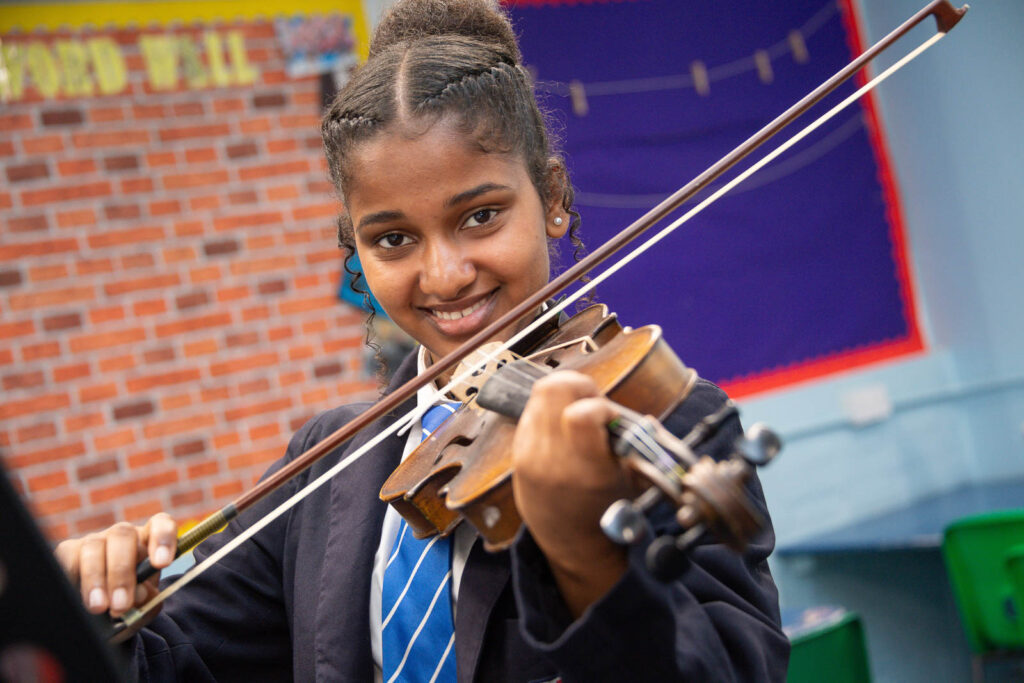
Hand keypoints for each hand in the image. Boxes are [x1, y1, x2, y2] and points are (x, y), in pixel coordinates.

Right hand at [55, 513, 176, 617]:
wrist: (103, 614)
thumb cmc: (131, 603)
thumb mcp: (145, 604)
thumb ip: (148, 600)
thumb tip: (139, 594)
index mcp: (150, 540)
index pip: (161, 524)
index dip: (163, 538)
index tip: (162, 563)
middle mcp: (122, 535)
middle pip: (123, 536)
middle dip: (122, 572)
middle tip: (121, 604)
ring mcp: (95, 540)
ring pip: (94, 546)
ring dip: (95, 579)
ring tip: (98, 607)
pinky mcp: (68, 551)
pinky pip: (65, 557)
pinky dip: (70, 577)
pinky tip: (73, 597)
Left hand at [511, 371, 630, 616]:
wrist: (573, 545)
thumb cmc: (607, 512)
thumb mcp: (630, 480)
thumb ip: (630, 443)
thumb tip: (629, 414)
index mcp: (586, 470)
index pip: (580, 415)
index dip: (600, 405)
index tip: (611, 418)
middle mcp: (552, 460)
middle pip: (553, 388)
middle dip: (579, 387)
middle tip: (593, 405)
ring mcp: (529, 455)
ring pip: (539, 394)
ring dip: (564, 397)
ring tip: (579, 417)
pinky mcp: (517, 453)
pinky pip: (530, 412)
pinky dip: (549, 411)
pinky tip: (564, 429)